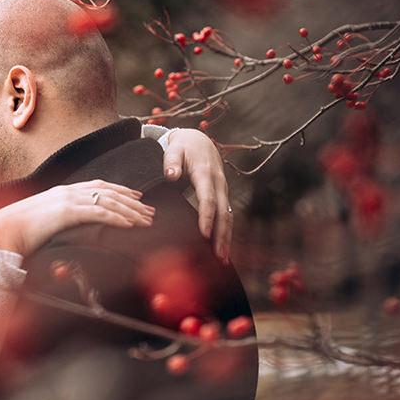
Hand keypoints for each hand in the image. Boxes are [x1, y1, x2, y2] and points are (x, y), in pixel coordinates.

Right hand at [0, 180, 153, 256]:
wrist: (3, 230)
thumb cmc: (19, 230)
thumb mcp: (43, 221)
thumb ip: (58, 221)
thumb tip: (67, 228)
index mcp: (63, 191)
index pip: (98, 186)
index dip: (120, 190)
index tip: (137, 197)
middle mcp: (68, 191)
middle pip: (109, 192)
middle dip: (132, 201)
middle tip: (150, 211)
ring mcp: (68, 200)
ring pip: (109, 202)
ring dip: (131, 211)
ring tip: (146, 220)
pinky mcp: (68, 212)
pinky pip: (99, 214)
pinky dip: (118, 218)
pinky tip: (130, 225)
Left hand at [162, 129, 232, 262]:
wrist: (198, 140)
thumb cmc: (183, 146)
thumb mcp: (174, 149)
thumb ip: (171, 161)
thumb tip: (171, 175)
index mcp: (206, 173)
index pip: (208, 199)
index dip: (207, 217)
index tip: (204, 234)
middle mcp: (218, 183)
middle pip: (223, 212)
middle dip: (221, 235)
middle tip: (218, 255)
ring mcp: (222, 189)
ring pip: (228, 216)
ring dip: (226, 237)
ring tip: (223, 259)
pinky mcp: (222, 194)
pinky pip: (226, 214)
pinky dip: (226, 231)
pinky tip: (222, 248)